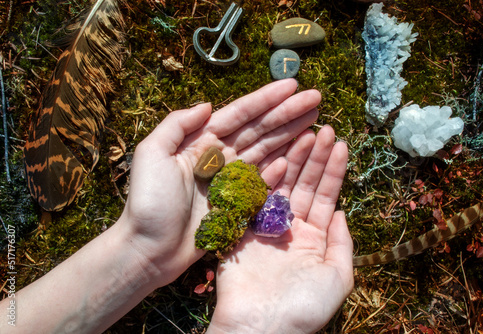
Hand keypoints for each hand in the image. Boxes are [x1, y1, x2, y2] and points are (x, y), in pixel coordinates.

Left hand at [117, 79, 320, 286]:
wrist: (149, 248)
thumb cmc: (149, 202)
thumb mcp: (151, 154)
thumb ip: (177, 124)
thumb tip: (208, 104)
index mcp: (201, 141)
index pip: (239, 114)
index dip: (266, 99)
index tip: (292, 85)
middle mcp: (219, 156)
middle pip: (260, 130)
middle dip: (288, 113)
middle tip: (316, 99)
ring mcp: (231, 180)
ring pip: (267, 151)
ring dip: (291, 135)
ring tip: (315, 121)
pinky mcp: (238, 202)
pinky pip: (265, 181)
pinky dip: (282, 168)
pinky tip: (299, 155)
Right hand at [208, 126, 352, 333]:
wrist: (260, 326)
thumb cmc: (304, 308)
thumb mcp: (339, 278)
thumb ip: (343, 244)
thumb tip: (342, 212)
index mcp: (314, 239)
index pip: (326, 197)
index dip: (334, 171)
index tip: (341, 145)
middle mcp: (291, 228)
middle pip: (305, 185)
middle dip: (316, 158)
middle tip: (323, 129)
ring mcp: (266, 225)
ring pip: (282, 185)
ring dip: (295, 160)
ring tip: (306, 133)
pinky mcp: (243, 227)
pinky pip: (256, 198)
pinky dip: (267, 178)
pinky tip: (280, 155)